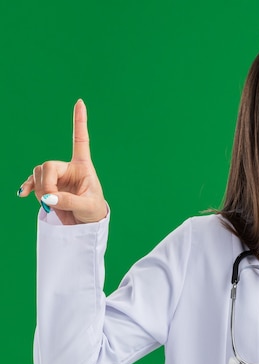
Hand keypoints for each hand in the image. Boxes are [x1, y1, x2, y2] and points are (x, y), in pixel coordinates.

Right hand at [17, 99, 106, 224]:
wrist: (86, 224)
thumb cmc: (93, 211)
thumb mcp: (87, 206)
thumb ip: (68, 201)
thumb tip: (48, 197)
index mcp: (83, 166)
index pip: (80, 140)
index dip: (79, 121)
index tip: (80, 102)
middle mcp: (68, 168)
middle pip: (48, 165)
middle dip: (47, 184)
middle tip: (51, 200)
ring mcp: (56, 177)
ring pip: (38, 174)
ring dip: (41, 189)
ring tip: (51, 204)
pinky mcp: (47, 186)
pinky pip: (32, 181)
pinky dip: (28, 187)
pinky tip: (22, 194)